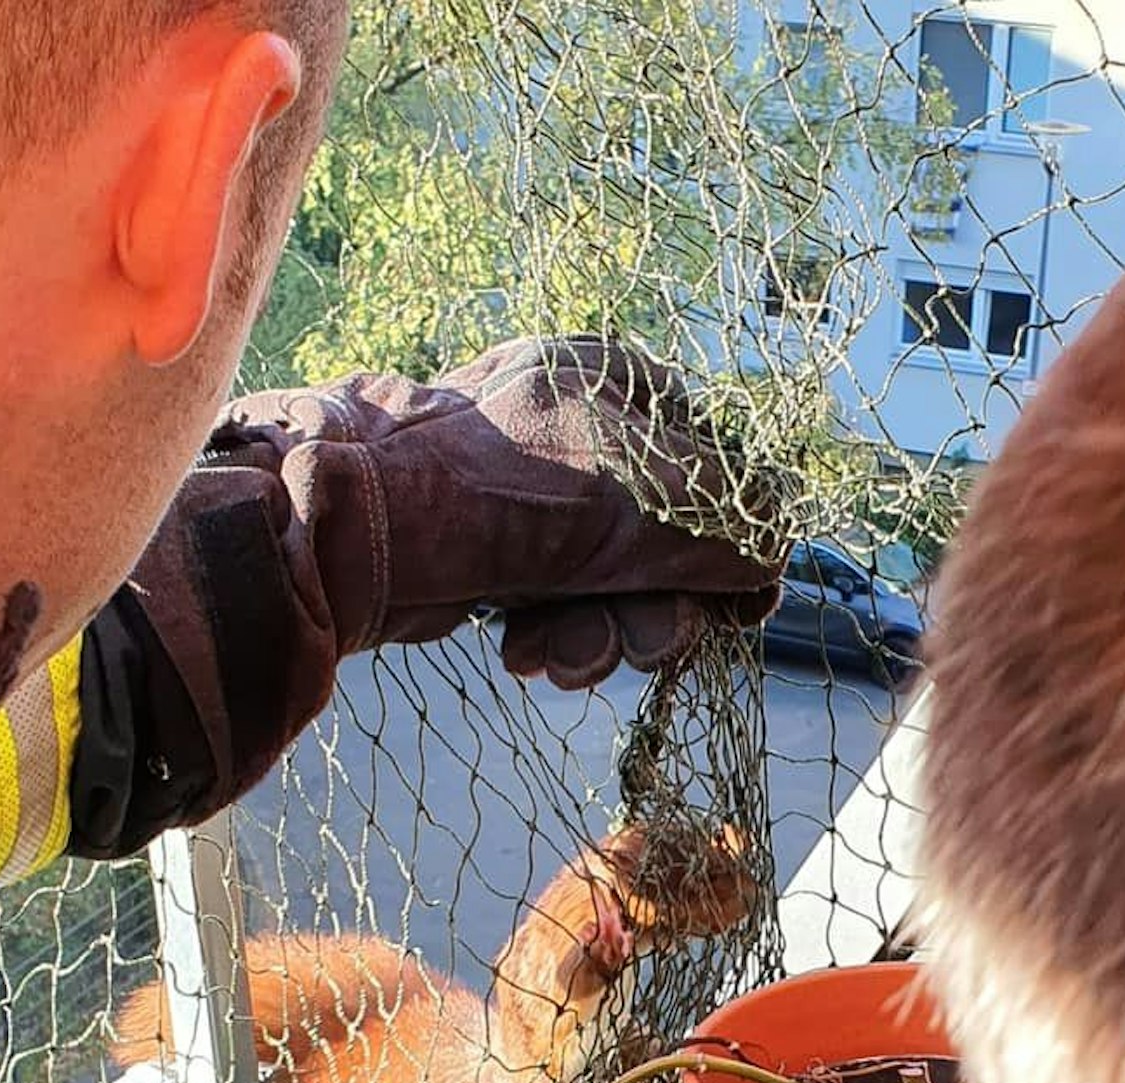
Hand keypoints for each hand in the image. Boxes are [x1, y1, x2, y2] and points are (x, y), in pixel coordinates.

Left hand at [222, 337, 786, 687]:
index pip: (716, 470)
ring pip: (612, 582)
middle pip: (667, 540)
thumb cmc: (513, 495)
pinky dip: (551, 634)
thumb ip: (733, 528)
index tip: (736, 609)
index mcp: (618, 382)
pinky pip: (555, 602)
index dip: (731, 547)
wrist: (354, 531)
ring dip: (603, 635)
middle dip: (658, 608)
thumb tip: (770, 566)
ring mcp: (528, 492)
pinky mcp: (487, 550)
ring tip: (563, 657)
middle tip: (645, 649)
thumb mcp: (650, 501)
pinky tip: (524, 652)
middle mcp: (575, 427)